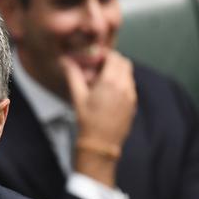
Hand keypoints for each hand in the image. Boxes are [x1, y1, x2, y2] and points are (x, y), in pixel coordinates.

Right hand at [62, 51, 136, 185]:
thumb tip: (66, 61)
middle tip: (100, 67)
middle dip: (113, 62)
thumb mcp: (78, 96)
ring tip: (103, 81)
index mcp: (110, 82)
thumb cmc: (88, 121)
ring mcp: (131, 96)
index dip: (105, 55)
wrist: (100, 143)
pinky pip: (130, 87)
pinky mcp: (133, 105)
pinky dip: (122, 84)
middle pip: (125, 63)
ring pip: (129, 75)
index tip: (96, 58)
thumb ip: (73, 75)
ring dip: (118, 73)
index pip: (114, 57)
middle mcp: (124, 87)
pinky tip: (110, 93)